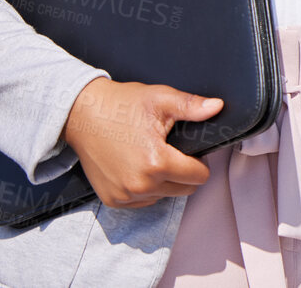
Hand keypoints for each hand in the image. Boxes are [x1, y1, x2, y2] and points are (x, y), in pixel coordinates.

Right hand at [61, 76, 222, 208]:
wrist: (82, 114)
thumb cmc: (121, 105)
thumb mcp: (160, 99)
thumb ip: (191, 106)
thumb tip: (217, 107)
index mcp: (157, 163)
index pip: (199, 177)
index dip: (199, 161)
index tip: (188, 149)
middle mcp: (141, 185)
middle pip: (184, 189)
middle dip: (183, 172)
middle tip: (170, 150)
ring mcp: (125, 195)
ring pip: (164, 196)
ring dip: (164, 181)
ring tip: (150, 155)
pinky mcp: (112, 200)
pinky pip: (143, 201)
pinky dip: (145, 188)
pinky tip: (136, 166)